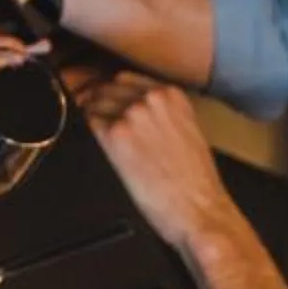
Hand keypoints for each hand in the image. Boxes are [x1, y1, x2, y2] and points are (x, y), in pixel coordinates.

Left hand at [66, 68, 242, 256]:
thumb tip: (134, 110)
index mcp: (171, 95)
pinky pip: (88, 122)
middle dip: (97, 101)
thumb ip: (161, 113)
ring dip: (91, 116)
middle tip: (92, 116)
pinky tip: (96, 144)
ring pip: (94, 102)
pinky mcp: (116, 135)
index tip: (100, 97)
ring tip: (96, 134)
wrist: (199, 209)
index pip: (125, 79)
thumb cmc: (196, 182)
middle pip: (106, 88)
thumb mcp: (187, 132)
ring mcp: (131, 114)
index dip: (109, 91)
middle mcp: (150, 98)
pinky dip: (88, 130)